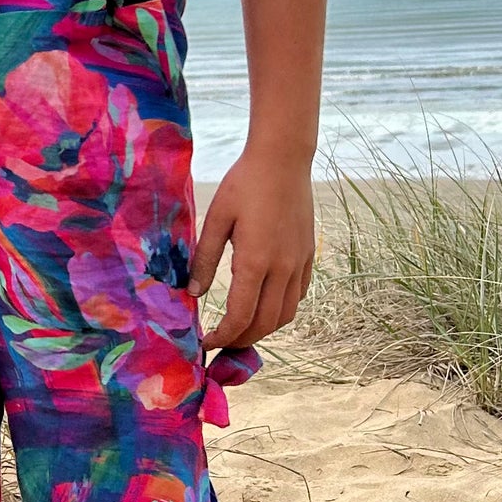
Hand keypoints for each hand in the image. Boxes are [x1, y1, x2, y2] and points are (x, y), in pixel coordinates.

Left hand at [191, 149, 315, 347]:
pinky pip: (299, 294)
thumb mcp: (216, 219)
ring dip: (264, 328)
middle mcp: (282, 268)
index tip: (206, 343)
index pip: (241, 316)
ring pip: (287, 313)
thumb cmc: (244, 183)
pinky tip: (264, 304)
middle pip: (266, 323)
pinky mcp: (308, 254)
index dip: (223, 336)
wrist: (283, 159)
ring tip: (242, 328)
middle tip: (221, 342)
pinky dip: (282, 309)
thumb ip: (204, 259)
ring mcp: (299, 262)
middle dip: (242, 339)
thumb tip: (193, 293)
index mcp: (256, 261)